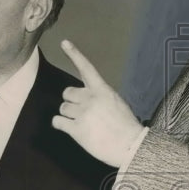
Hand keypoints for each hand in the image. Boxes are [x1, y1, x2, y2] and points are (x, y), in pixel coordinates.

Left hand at [52, 40, 144, 167]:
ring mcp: (82, 113)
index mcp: (103, 90)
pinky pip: (58, 122)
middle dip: (71, 102)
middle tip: (82, 113)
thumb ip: (101, 97)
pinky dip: (61, 125)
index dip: (74, 54)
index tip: (64, 43)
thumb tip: (87, 100)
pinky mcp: (76, 129)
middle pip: (67, 93)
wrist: (130, 146)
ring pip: (62, 108)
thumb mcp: (117, 104)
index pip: (86, 68)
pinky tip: (71, 129)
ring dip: (68, 115)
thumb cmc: (126, 127)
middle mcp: (90, 98)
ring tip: (82, 124)